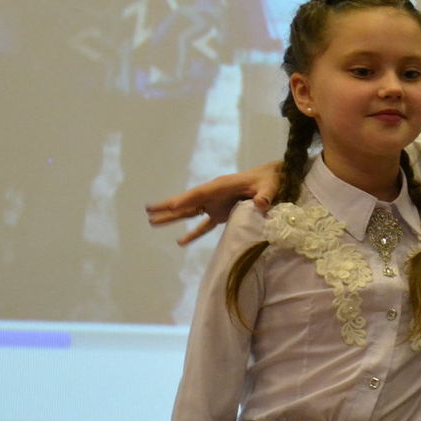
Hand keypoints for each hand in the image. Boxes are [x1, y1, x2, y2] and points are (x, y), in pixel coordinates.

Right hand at [146, 162, 281, 244]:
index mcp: (222, 186)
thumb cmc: (271, 180)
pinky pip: (203, 225)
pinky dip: (193, 233)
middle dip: (168, 207)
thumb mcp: (270, 186)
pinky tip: (180, 242)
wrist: (272, 179)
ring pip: (189, 212)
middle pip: (187, 202)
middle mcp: (214, 194)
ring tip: (152, 222)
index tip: (171, 205)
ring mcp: (215, 204)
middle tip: (148, 211)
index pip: (200, 193)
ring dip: (172, 218)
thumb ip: (265, 195)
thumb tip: (262, 203)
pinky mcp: (221, 213)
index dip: (186, 200)